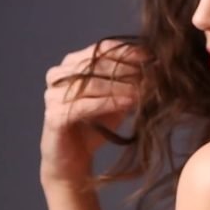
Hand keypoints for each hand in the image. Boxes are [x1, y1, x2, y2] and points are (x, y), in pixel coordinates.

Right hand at [40, 39, 146, 188]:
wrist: (74, 160)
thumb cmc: (97, 125)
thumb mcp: (118, 98)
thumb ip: (131, 82)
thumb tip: (156, 67)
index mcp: (71, 64)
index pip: (101, 49)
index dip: (128, 52)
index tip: (152, 57)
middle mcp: (58, 76)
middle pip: (95, 64)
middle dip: (127, 69)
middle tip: (152, 75)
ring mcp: (52, 96)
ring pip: (90, 84)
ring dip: (120, 86)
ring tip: (144, 90)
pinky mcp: (54, 116)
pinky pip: (84, 105)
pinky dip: (108, 103)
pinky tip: (129, 103)